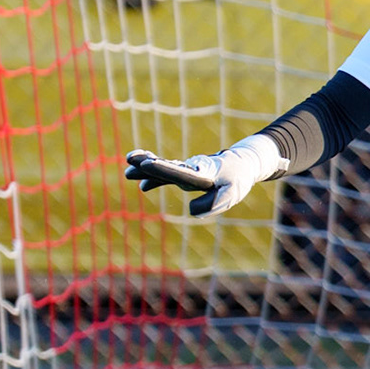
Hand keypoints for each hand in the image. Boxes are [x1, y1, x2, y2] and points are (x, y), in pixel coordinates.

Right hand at [125, 142, 277, 217]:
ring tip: (127, 166)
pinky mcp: (186, 174)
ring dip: (146, 167)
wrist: (241, 165)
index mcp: (201, 173)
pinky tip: (142, 186)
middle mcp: (190, 169)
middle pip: (166, 167)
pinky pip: (167, 176)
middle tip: (130, 158)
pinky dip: (155, 179)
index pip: (179, 172)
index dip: (162, 169)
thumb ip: (215, 203)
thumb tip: (191, 210)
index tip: (146, 163)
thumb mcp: (232, 193)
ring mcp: (186, 170)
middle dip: (148, 163)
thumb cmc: (237, 179)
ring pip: (163, 168)